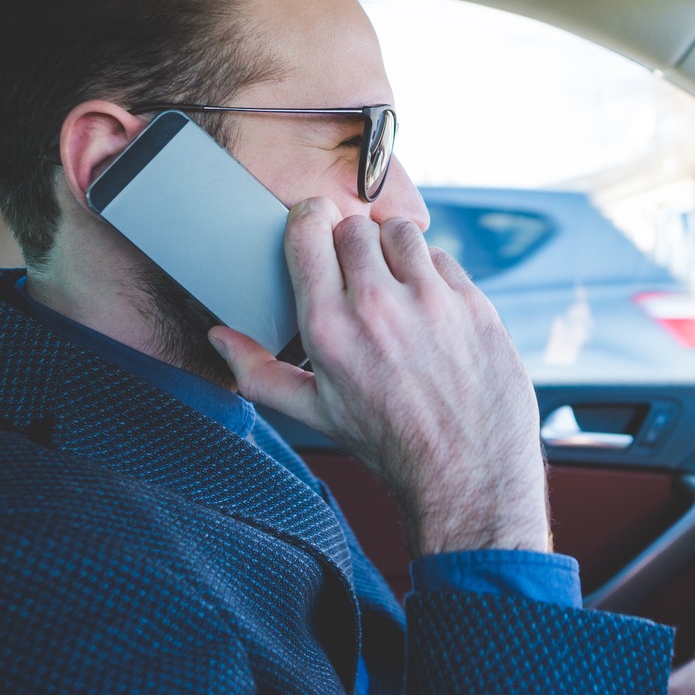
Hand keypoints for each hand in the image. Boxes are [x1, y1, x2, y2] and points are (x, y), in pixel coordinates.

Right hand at [209, 197, 549, 556]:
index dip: (310, 220)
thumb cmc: (390, 444)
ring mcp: (431, 301)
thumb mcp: (315, 412)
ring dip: (393, 250)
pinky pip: (444, 258)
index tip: (315, 231)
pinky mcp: (473, 303)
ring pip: (402, 232)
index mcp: (329, 328)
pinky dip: (433, 274)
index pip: (309, 227)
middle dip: (351, 243)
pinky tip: (429, 308)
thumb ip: (258, 371)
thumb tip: (220, 338)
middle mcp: (378, 305)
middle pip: (354, 226)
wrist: (469, 473)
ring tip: (395, 287)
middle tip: (356, 275)